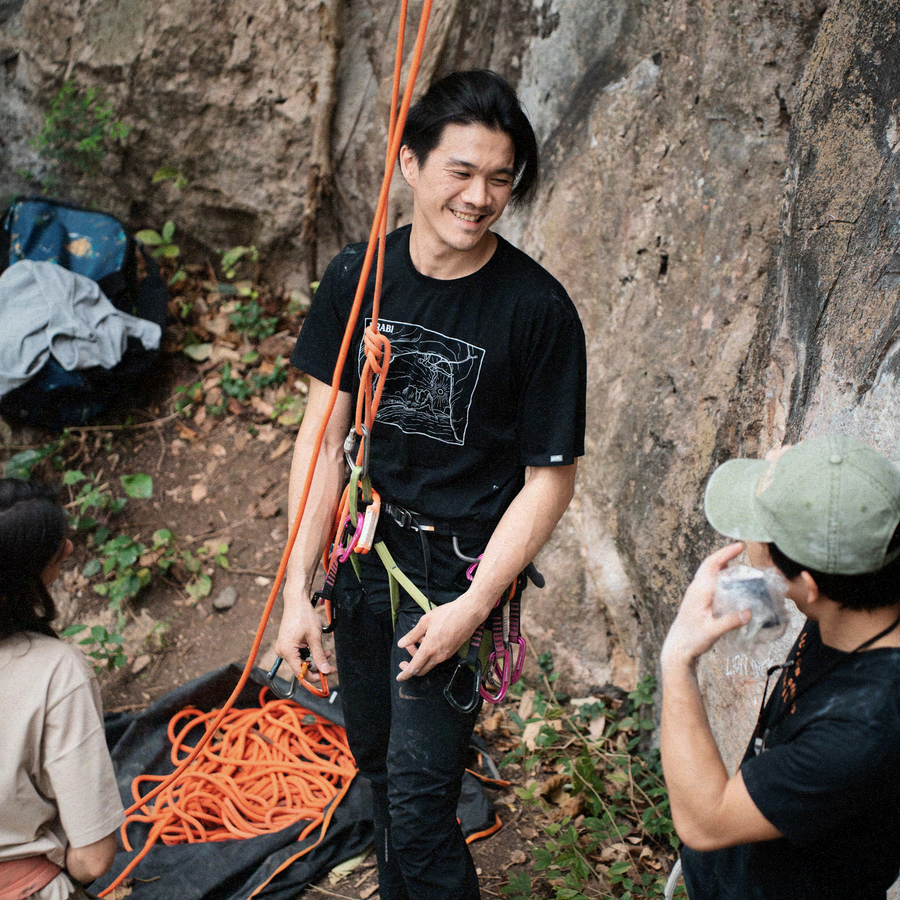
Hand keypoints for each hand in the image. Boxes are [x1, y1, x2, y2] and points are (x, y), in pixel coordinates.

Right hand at [274, 588, 333, 676]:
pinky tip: (319, 649)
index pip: (300, 672)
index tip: (327, 676)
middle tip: (331, 666)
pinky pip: (298, 654)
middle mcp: (282, 651)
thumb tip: (325, 671)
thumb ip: (320, 656)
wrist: (296, 601)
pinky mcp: (286, 644)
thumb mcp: (315, 637)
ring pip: (301, 661)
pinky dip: (309, 653)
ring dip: (315, 659)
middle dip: (317, 667)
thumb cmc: (304, 616)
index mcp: (287, 651)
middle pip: (301, 667)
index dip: (314, 677)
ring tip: (328, 653)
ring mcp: (283, 647)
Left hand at [396, 594, 484, 680]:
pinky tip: (428, 638)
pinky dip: (429, 652)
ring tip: (419, 637)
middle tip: (408, 647)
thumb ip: (412, 635)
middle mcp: (438, 656)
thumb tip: (401, 643)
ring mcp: (446, 655)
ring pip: (429, 662)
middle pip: (421, 669)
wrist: (468, 613)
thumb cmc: (447, 614)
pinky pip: (437, 657)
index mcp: (429, 648)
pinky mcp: (452, 651)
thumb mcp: (425, 621)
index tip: (399, 677)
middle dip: (411, 664)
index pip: (414, 667)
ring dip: (421, 655)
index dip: (405, 674)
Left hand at [661, 543, 750, 669]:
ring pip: (708, 573)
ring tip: (738, 562)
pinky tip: (730, 582)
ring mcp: (695, 594)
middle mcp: (695, 589)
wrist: (677, 649)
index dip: (725, 553)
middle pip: (709, 565)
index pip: (712, 565)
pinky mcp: (696, 601)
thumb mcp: (712, 632)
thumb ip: (730, 622)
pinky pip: (709, 582)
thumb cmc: (691, 640)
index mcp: (699, 591)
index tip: (740, 545)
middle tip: (740, 548)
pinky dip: (720, 576)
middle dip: (725, 554)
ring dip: (722, 564)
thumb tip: (749, 612)